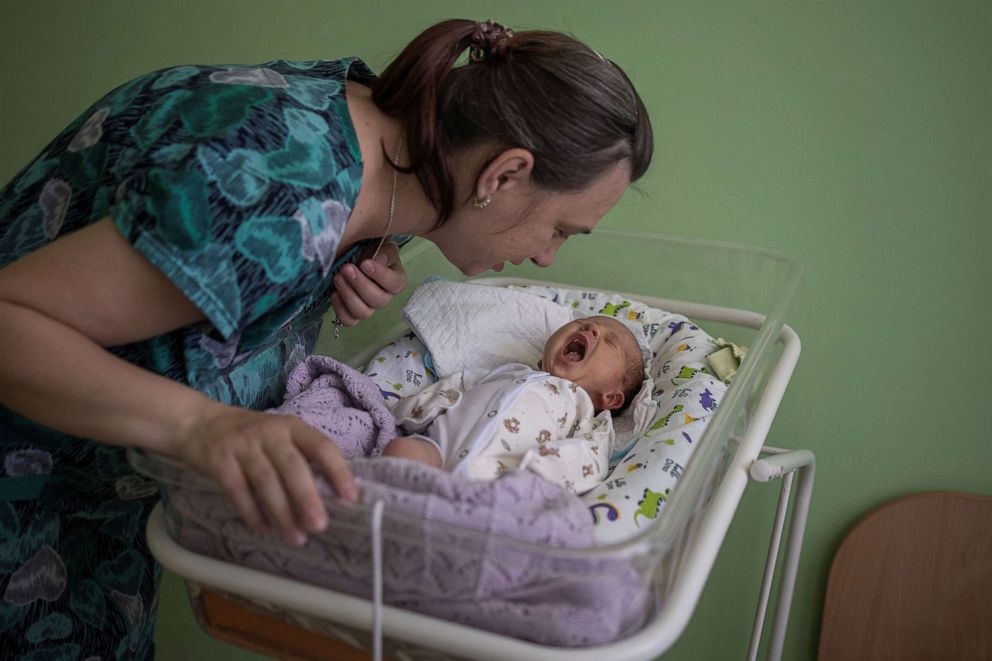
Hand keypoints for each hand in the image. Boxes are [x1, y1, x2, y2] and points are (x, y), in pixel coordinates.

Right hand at [170, 403, 357, 545]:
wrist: (198, 424)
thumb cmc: (252, 438)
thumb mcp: (280, 437)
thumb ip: (302, 458)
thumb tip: (332, 496)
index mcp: (292, 427)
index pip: (321, 446)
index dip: (337, 471)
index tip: (350, 497)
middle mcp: (269, 433)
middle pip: (292, 466)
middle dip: (307, 498)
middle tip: (320, 526)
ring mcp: (242, 445)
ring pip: (266, 481)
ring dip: (282, 513)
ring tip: (296, 538)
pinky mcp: (218, 460)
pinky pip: (237, 490)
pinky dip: (252, 512)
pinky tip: (264, 530)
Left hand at [331, 240, 406, 325]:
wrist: (354, 255)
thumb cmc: (370, 249)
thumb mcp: (382, 244)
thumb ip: (385, 251)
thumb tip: (378, 260)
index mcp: (395, 280)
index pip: (395, 284)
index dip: (381, 276)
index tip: (365, 263)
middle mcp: (384, 297)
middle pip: (378, 301)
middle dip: (360, 284)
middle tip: (346, 268)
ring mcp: (368, 308)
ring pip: (363, 313)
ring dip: (349, 295)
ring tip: (337, 278)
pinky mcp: (352, 314)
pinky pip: (348, 320)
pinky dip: (340, 309)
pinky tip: (334, 293)